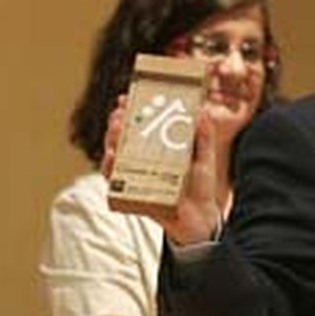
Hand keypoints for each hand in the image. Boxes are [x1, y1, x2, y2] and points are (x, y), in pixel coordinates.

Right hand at [103, 97, 223, 245]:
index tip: (125, 97)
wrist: (201, 218)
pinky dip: (109, 170)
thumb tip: (202, 113)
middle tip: (119, 112)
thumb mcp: (204, 157)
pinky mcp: (132, 194)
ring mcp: (136, 176)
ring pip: (114, 155)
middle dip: (117, 121)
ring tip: (115, 130)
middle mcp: (142, 159)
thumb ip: (204, 136)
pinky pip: (114, 183)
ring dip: (111, 141)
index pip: (139, 123)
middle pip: (122, 136)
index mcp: (157, 147)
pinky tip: (111, 159)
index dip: (130, 109)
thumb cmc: (200, 186)